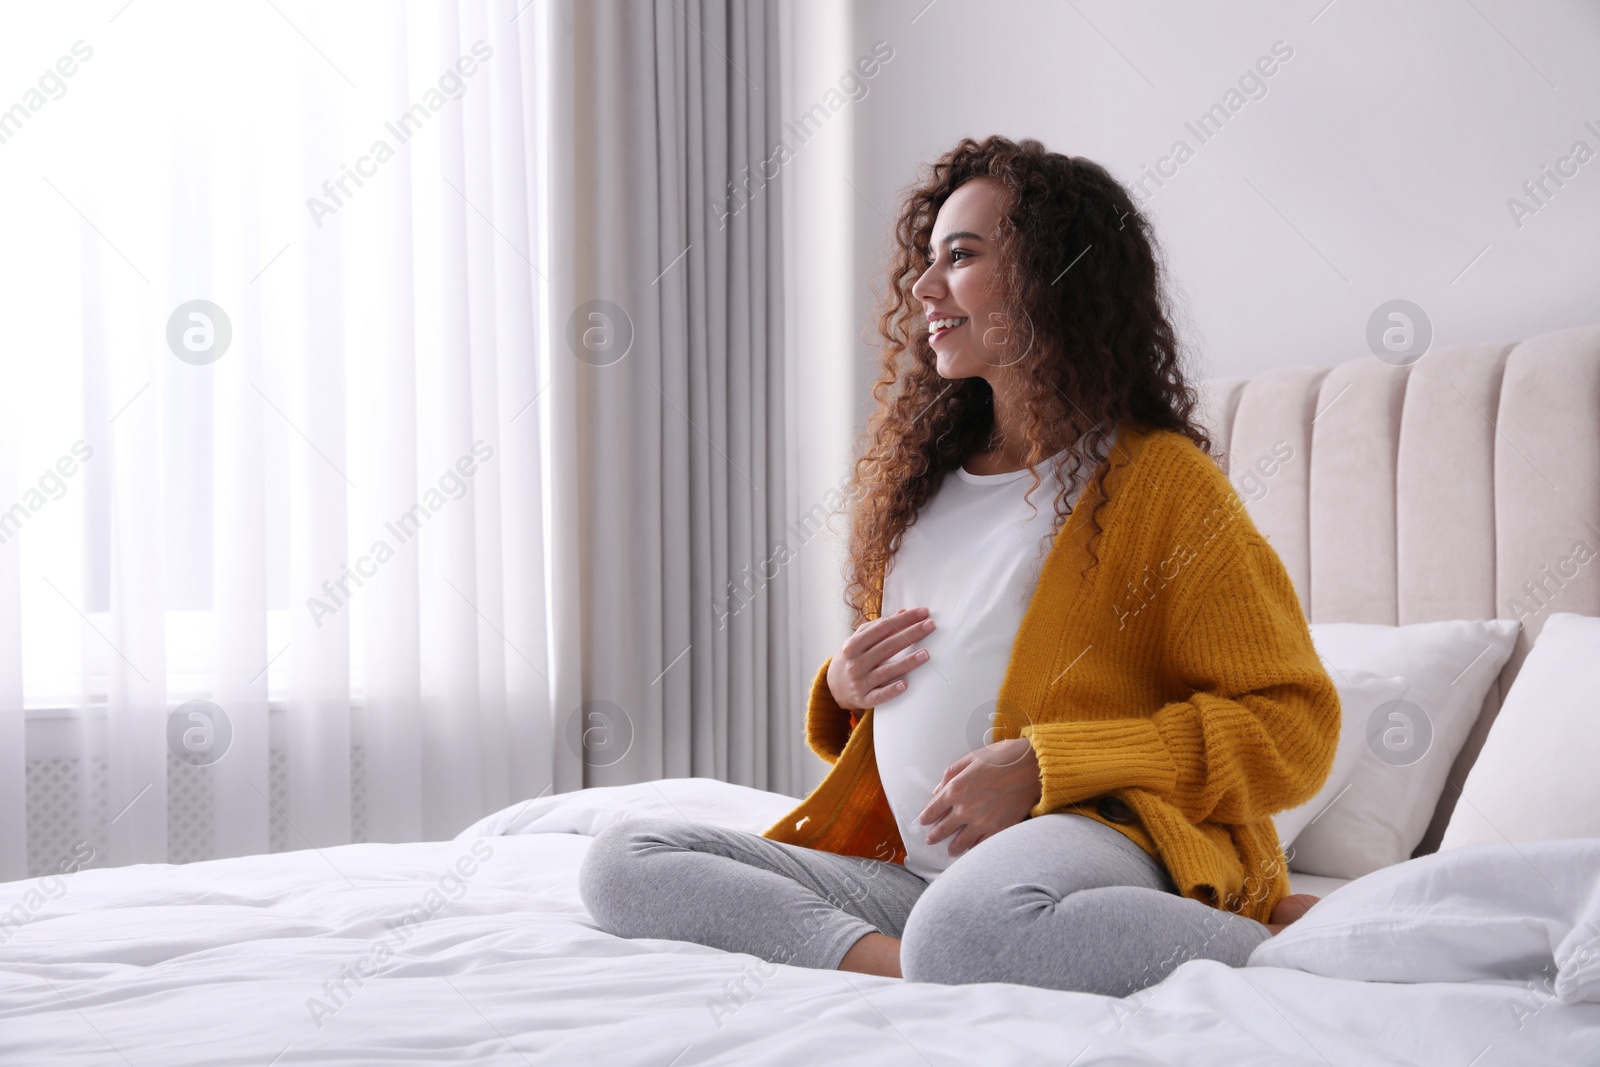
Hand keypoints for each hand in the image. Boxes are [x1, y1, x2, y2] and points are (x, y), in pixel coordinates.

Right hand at [827, 607, 936, 710]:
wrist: (834, 686)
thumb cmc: (852, 657)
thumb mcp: (859, 640)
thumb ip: (879, 626)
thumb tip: (904, 612)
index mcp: (853, 644)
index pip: (882, 628)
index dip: (904, 619)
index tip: (923, 612)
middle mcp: (855, 662)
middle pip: (887, 647)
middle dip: (911, 634)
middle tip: (931, 625)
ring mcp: (859, 682)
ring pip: (886, 671)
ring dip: (907, 662)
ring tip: (926, 654)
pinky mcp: (864, 699)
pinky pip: (879, 695)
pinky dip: (891, 690)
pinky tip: (905, 684)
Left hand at [918, 737, 1041, 857]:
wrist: (1033, 767)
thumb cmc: (1002, 757)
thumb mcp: (971, 758)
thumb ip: (950, 774)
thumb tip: (937, 790)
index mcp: (955, 789)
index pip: (933, 809)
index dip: (926, 818)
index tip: (923, 822)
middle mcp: (964, 809)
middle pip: (943, 829)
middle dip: (935, 836)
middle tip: (930, 841)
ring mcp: (981, 822)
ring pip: (960, 842)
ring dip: (953, 848)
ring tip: (950, 850)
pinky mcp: (998, 829)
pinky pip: (981, 845)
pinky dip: (974, 849)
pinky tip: (971, 850)